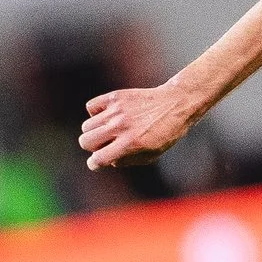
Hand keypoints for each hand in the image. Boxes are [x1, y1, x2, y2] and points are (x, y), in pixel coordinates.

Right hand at [79, 82, 202, 169]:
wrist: (177, 102)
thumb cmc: (167, 131)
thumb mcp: (152, 154)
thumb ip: (127, 160)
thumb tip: (108, 160)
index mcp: (130, 144)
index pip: (98, 159)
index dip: (95, 164)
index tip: (99, 162)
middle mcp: (120, 127)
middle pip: (85, 141)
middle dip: (92, 147)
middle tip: (105, 144)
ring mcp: (116, 111)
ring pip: (87, 126)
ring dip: (95, 131)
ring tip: (110, 129)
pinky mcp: (115, 97)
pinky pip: (91, 107)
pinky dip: (95, 113)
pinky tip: (109, 115)